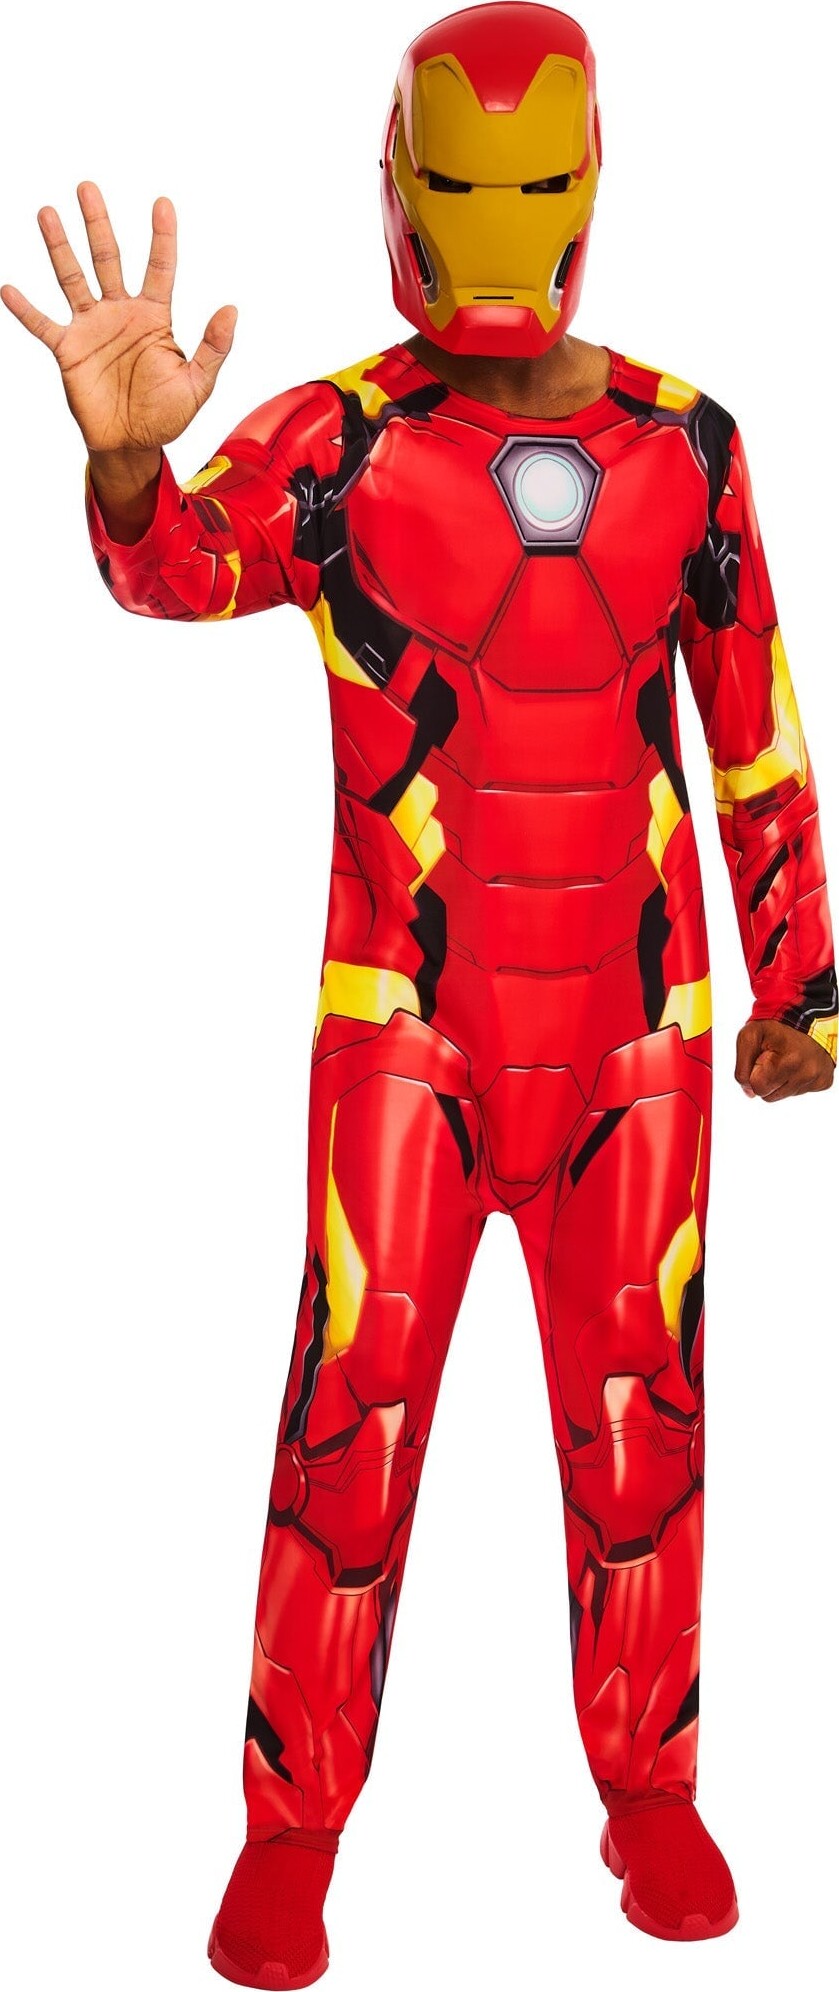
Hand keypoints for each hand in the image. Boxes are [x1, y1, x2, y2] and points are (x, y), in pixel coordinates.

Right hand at [1, 181, 236, 452]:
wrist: (132, 445)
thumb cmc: (167, 414)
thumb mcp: (198, 385)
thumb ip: (214, 348)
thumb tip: (231, 309)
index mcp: (154, 317)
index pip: (159, 268)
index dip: (162, 237)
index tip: (163, 204)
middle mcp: (120, 313)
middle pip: (108, 258)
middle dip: (98, 223)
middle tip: (88, 187)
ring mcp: (92, 328)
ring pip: (73, 278)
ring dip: (60, 247)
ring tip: (47, 212)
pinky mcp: (69, 350)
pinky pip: (43, 325)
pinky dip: (26, 310)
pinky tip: (10, 289)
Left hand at [735, 1017, 834, 1099]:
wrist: (805, 1019)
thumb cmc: (777, 1027)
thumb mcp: (750, 1035)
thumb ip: (742, 1066)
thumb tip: (748, 1092)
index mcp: (789, 1060)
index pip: (758, 1087)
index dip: (755, 1072)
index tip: (763, 1058)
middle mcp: (807, 1072)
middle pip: (769, 1096)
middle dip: (766, 1080)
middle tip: (773, 1060)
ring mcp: (817, 1078)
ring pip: (783, 1095)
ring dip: (779, 1081)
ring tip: (784, 1061)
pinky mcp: (823, 1082)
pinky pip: (798, 1092)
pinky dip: (794, 1080)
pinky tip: (796, 1065)